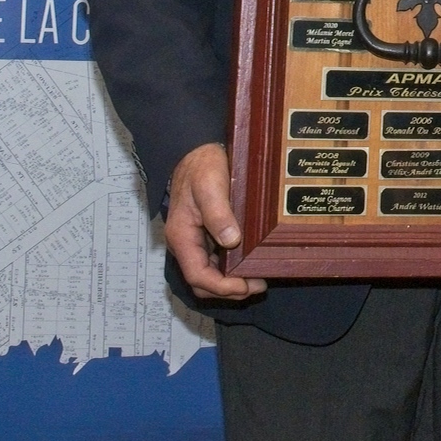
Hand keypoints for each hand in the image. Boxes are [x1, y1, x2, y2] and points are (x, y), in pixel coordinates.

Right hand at [165, 143, 265, 301]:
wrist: (196, 152)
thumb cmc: (201, 167)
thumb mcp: (210, 186)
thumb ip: (218, 214)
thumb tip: (231, 240)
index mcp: (182, 236)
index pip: (197, 275)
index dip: (221, 286)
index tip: (245, 287)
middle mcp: (186, 243)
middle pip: (202, 281)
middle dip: (228, 289)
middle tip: (258, 285)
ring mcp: (195, 240)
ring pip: (208, 273)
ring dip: (230, 281)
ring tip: (257, 278)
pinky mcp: (204, 235)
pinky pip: (214, 260)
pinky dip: (230, 268)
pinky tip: (249, 263)